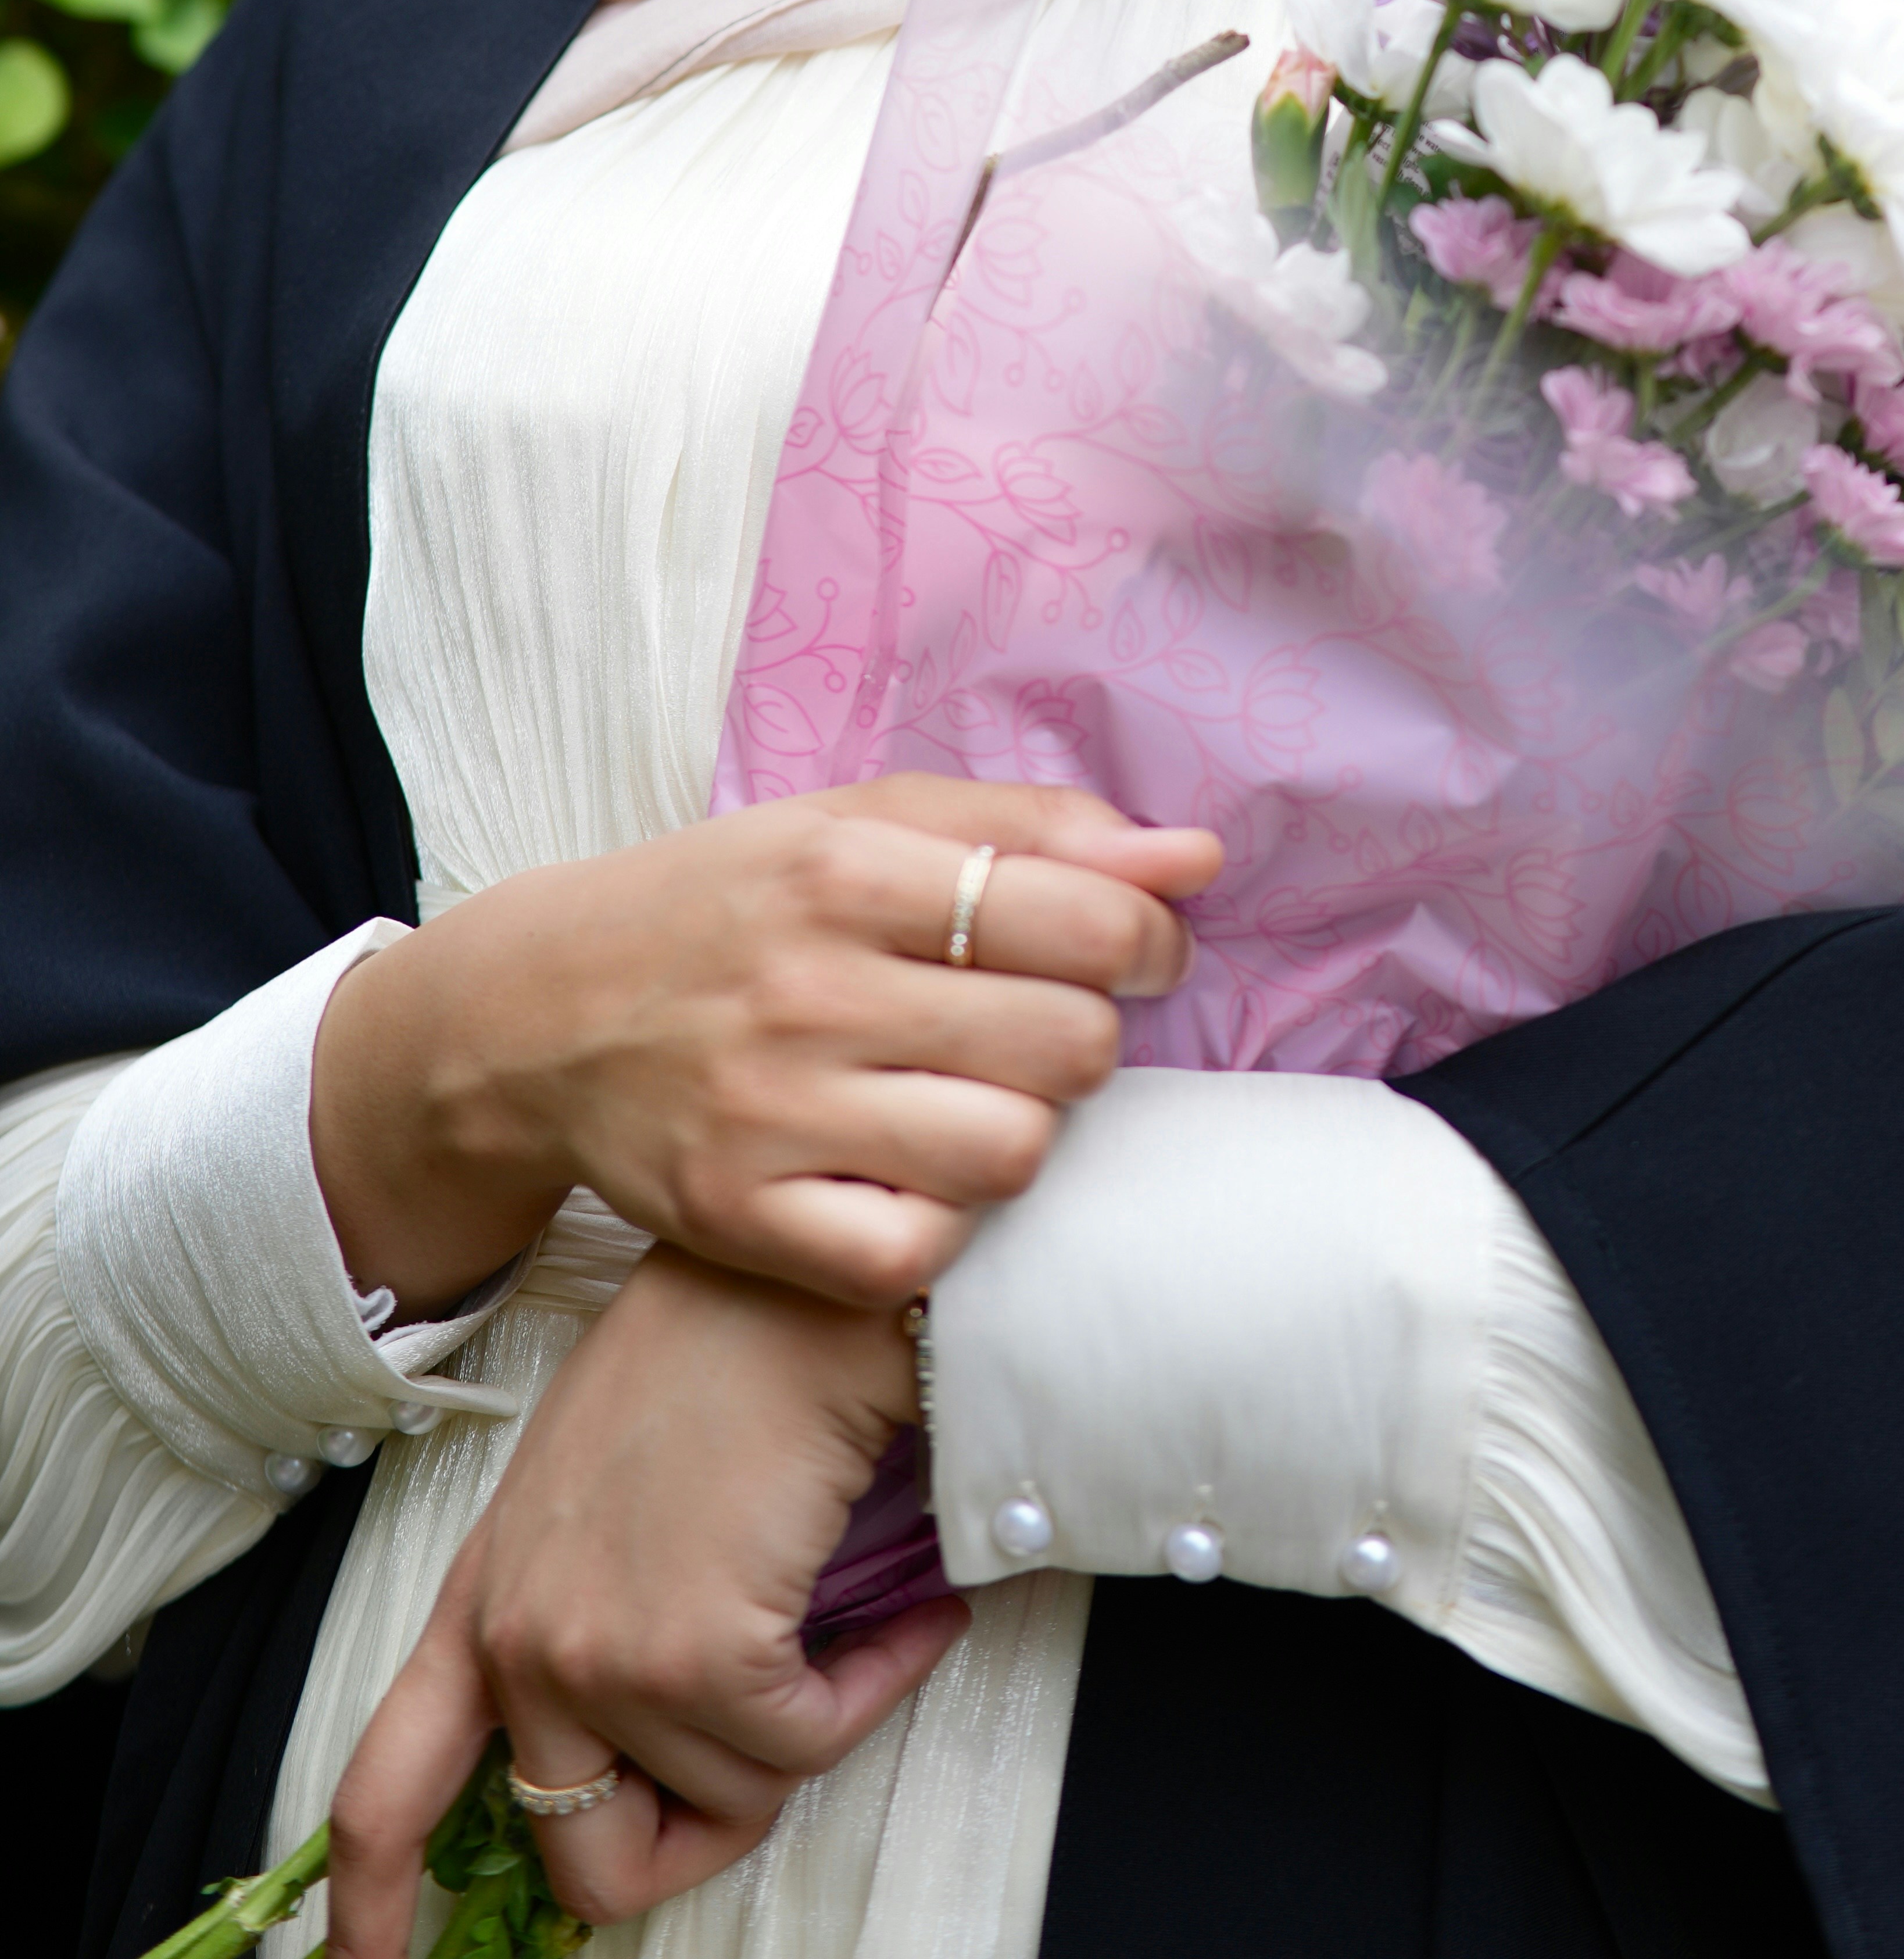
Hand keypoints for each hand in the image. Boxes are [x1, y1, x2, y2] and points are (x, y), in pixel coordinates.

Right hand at [312, 775, 1221, 1316]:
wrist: (539, 1013)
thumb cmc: (735, 904)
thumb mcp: (865, 820)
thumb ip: (1036, 827)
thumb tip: (1195, 857)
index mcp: (849, 868)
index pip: (1084, 921)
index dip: (1148, 944)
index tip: (1137, 952)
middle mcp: (812, 988)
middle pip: (1068, 1044)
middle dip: (1086, 1036)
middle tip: (1043, 1028)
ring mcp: (773, 1111)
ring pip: (1011, 1155)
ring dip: (1023, 1132)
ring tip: (981, 1098)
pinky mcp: (743, 1216)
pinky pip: (917, 1253)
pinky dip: (941, 1224)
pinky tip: (917, 1177)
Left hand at [324, 1245, 961, 1957]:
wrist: (804, 1268)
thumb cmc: (727, 1339)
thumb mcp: (604, 1478)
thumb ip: (595, 1600)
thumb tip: (661, 1735)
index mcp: (488, 1593)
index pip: (384, 1788)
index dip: (373, 1904)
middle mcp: (521, 1641)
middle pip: (587, 1854)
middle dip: (698, 1834)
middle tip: (779, 1746)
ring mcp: (599, 1659)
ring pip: (727, 1798)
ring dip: (815, 1724)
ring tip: (858, 1616)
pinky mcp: (696, 1662)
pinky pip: (801, 1750)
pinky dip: (870, 1689)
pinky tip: (904, 1611)